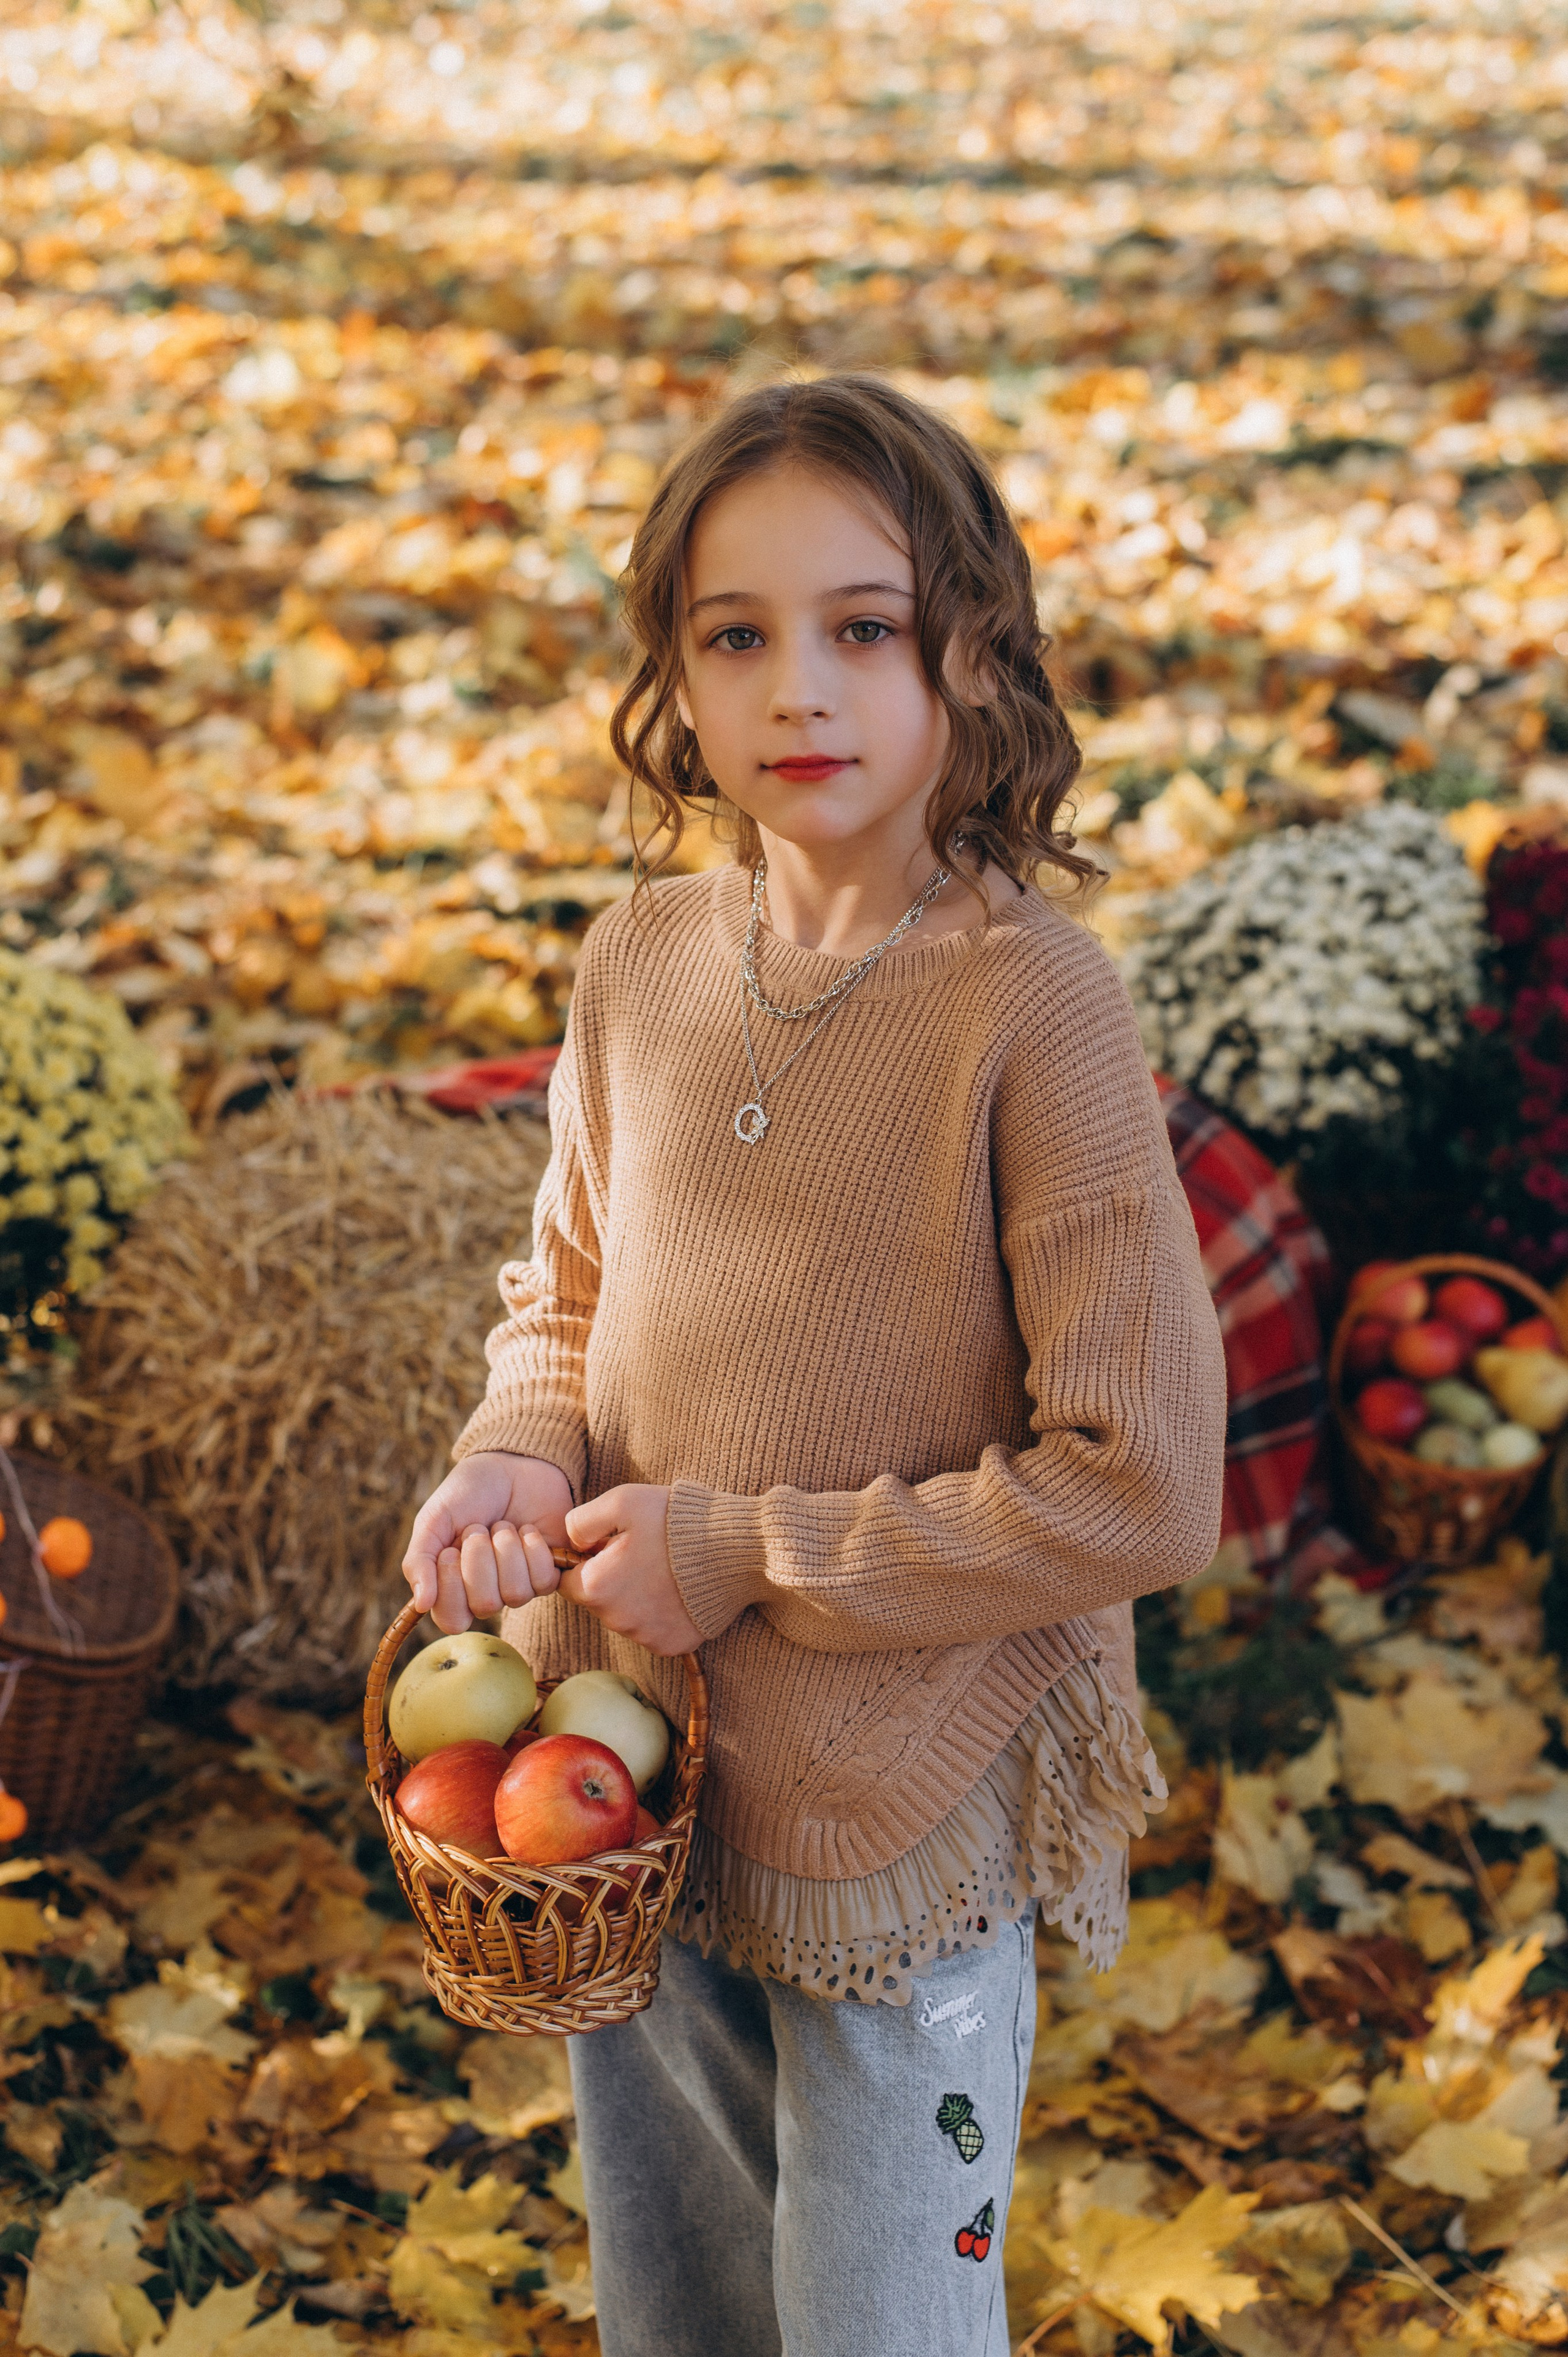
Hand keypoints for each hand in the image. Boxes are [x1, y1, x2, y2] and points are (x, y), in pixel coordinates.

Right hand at [403, 1452, 573, 1633]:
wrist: (512, 1464)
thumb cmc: (467, 1494)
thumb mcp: (434, 1520)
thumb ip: (419, 1561)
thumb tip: (421, 1604)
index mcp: (451, 1587)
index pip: (451, 1620)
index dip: (451, 1588)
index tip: (450, 1550)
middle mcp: (484, 1593)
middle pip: (485, 1607)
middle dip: (481, 1560)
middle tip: (478, 1530)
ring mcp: (517, 1586)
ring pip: (516, 1594)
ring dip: (507, 1551)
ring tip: (502, 1526)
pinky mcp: (547, 1573)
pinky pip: (543, 1581)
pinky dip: (532, 1548)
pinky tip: (526, 1529)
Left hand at [562, 1485, 703, 1656]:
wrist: (737, 1548)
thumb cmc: (677, 1520)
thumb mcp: (621, 1501)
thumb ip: (581, 1521)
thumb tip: (571, 1543)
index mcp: (596, 1586)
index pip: (567, 1580)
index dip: (587, 1560)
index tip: (612, 1545)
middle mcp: (616, 1620)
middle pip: (598, 1601)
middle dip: (612, 1579)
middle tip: (644, 1552)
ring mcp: (646, 1637)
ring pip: (626, 1616)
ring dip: (637, 1597)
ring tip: (667, 1568)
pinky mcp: (672, 1645)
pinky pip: (654, 1631)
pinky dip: (662, 1614)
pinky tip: (681, 1590)